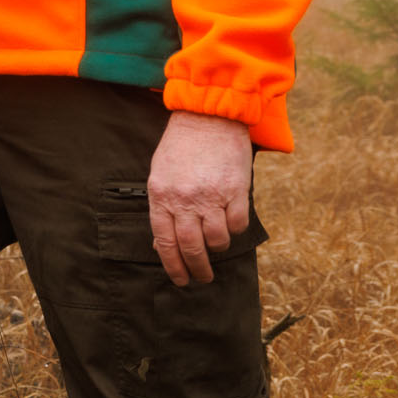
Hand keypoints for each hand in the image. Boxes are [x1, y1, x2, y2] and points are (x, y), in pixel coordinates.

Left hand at [146, 110, 252, 285]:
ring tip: (217, 243)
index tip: (180, 280)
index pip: (165, 242)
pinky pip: (237, 224)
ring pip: (217, 240)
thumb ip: (162, 209)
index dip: (173, 266)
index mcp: (161, 196)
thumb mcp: (160, 175)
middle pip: (191, 247)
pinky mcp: (236, 191)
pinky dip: (235, 229)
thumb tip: (162, 245)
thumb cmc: (181, 148)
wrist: (207, 118)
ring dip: (218, 247)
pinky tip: (230, 221)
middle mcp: (185, 199)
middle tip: (202, 278)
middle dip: (198, 269)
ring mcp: (211, 196)